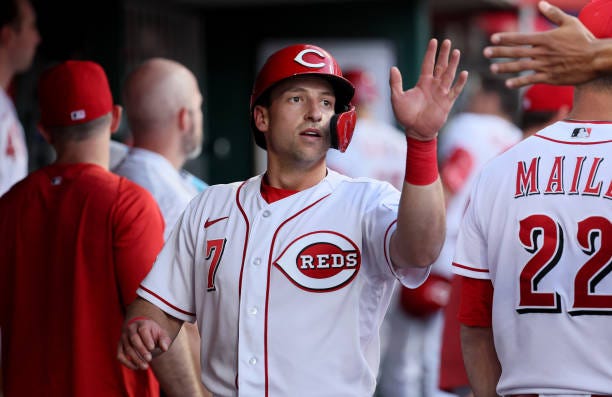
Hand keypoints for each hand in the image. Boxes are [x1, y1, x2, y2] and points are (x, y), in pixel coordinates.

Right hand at [117, 316, 172, 369]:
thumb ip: (164, 340)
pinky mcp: (119, 346)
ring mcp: (124, 337)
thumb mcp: (161, 333)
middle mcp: (131, 329)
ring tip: (145, 366)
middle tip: (149, 359)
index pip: (143, 330)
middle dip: (141, 350)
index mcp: (142, 324)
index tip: (152, 348)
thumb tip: (165, 348)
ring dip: (135, 359)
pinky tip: (136, 367)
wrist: (141, 330)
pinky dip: (126, 363)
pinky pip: (120, 355)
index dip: (147, 339)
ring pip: (127, 348)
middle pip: (134, 339)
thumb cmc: (153, 333)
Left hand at [390, 38, 467, 140]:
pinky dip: (459, 83)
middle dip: (444, 54)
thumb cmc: (406, 116)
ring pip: (449, 75)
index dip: (430, 53)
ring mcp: (441, 93)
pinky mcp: (447, 103)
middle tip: (448, 42)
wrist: (416, 131)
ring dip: (453, 64)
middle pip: (440, 66)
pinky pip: (454, 91)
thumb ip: (395, 83)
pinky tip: (463, 73)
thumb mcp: (397, 98)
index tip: (434, 41)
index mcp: (422, 83)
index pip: (427, 64)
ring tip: (456, 52)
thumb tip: (393, 68)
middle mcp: (433, 86)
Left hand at [483, 0, 597, 87]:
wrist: (596, 59)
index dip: (506, 38)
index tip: (493, 38)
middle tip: (485, 53)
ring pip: (521, 67)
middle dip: (499, 52)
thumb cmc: (584, 39)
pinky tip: (508, 84)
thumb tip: (541, 3)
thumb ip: (554, 14)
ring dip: (505, 68)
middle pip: (516, 52)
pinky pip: (531, 80)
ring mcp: (545, 66)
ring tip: (493, 68)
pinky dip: (519, 82)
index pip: (521, 38)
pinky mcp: (549, 77)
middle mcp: (542, 52)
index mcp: (545, 38)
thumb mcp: (570, 23)